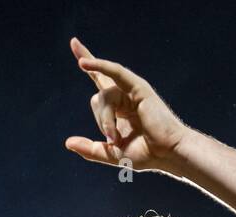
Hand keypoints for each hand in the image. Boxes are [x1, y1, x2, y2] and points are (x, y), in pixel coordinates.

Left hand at [64, 37, 189, 172]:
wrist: (167, 154)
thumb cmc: (146, 154)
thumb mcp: (112, 154)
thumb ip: (91, 149)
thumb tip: (68, 142)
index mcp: (120, 108)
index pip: (100, 80)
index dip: (89, 64)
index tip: (74, 42)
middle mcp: (125, 95)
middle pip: (98, 98)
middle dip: (102, 122)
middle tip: (114, 140)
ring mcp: (132, 89)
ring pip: (104, 96)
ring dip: (106, 119)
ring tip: (116, 136)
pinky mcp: (138, 86)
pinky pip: (115, 71)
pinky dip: (99, 65)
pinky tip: (83, 63)